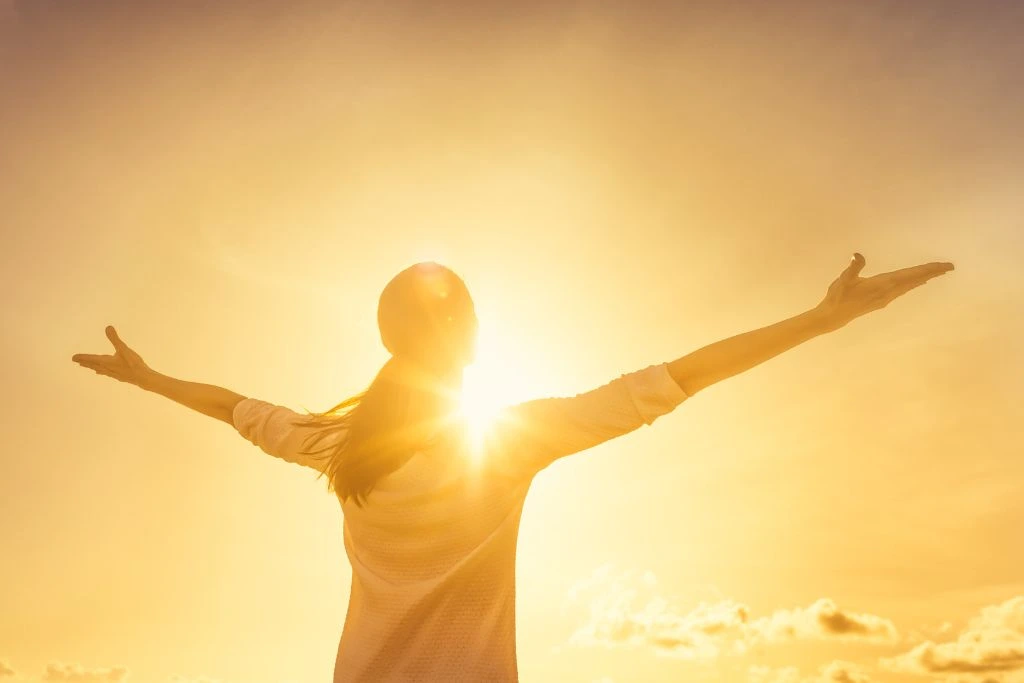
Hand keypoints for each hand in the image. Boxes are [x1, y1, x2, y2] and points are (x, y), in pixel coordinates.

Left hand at [72, 325, 154, 388]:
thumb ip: (115, 338)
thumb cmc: (133, 363)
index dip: (82, 357)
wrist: (142, 377)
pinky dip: (101, 371)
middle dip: (84, 362)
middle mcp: (107, 368)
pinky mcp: (118, 376)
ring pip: (99, 369)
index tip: (73, 357)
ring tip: (85, 366)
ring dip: (91, 366)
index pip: (91, 359)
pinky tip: (101, 372)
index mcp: (106, 362)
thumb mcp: (124, 349)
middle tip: (76, 360)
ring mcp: (112, 373)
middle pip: (93, 364)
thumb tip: (107, 327)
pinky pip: (106, 372)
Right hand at [814, 252, 954, 330]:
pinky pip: (903, 290)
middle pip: (914, 280)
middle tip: (949, 267)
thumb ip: (853, 267)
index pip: (910, 275)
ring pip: (910, 286)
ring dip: (923, 278)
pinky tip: (915, 283)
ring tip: (936, 272)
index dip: (928, 269)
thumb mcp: (843, 280)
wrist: (833, 316)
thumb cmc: (838, 297)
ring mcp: (886, 298)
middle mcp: (888, 292)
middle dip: (932, 272)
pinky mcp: (881, 301)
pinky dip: (913, 284)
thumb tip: (858, 255)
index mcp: (882, 284)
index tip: (944, 266)